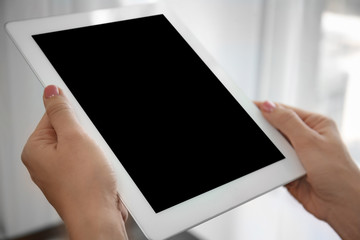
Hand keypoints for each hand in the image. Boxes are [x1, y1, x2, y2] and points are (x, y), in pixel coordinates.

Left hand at [21, 85, 127, 239]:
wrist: (100, 216)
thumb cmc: (84, 186)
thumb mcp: (74, 138)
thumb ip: (61, 112)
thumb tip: (51, 91)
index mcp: (36, 150)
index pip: (50, 116)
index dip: (71, 114)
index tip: (82, 118)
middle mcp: (45, 162)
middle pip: (68, 131)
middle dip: (86, 135)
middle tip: (91, 145)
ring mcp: (62, 172)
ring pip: (82, 146)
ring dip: (95, 148)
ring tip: (97, 161)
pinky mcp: (77, 180)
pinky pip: (88, 160)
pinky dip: (98, 161)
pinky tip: (100, 169)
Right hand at [256, 101, 359, 239]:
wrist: (340, 206)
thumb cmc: (338, 174)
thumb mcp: (310, 141)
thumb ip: (287, 122)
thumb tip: (269, 106)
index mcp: (315, 124)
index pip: (286, 111)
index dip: (267, 109)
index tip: (250, 108)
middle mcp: (307, 138)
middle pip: (277, 128)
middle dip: (265, 130)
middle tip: (251, 130)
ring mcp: (298, 154)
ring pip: (274, 146)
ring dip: (269, 149)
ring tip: (264, 151)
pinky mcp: (290, 169)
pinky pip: (273, 162)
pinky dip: (269, 163)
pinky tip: (268, 164)